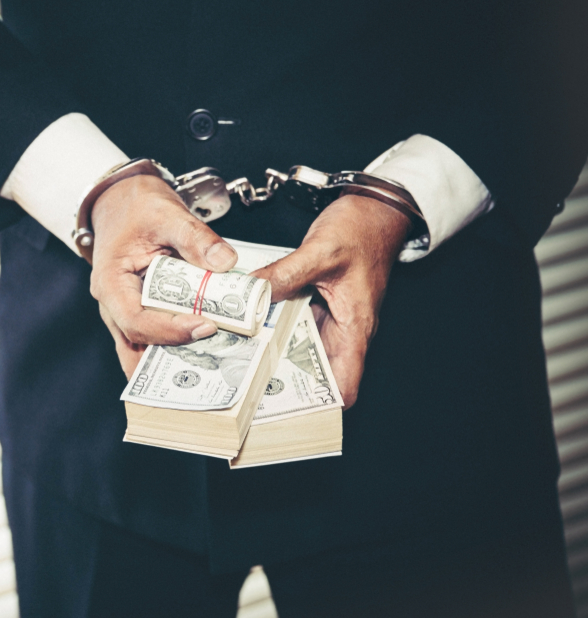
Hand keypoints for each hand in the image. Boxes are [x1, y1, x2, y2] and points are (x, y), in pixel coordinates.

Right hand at [91, 174, 238, 378]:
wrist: (122, 200)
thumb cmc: (136, 207)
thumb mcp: (167, 214)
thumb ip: (196, 237)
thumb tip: (224, 263)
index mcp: (110, 282)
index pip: (136, 321)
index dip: (170, 330)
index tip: (206, 326)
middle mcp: (113, 304)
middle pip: (138, 343)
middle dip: (171, 356)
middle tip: (212, 357)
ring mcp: (124, 311)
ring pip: (142, 348)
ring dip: (171, 356)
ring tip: (209, 359)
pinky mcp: (140, 310)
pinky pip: (152, 337)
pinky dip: (173, 345)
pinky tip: (202, 345)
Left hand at [254, 193, 411, 407]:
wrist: (374, 208)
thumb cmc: (362, 229)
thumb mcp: (320, 251)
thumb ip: (285, 274)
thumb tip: (252, 292)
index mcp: (355, 327)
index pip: (345, 385)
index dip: (321, 403)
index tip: (289, 408)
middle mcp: (345, 329)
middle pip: (318, 373)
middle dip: (287, 381)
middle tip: (250, 385)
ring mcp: (332, 318)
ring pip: (304, 349)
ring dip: (278, 354)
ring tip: (243, 359)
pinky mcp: (321, 304)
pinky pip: (297, 325)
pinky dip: (278, 328)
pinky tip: (253, 325)